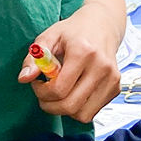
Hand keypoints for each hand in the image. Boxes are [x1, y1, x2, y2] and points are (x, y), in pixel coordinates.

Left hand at [19, 5, 121, 122]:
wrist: (103, 24)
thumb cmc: (73, 31)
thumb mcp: (49, 37)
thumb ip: (34, 58)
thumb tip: (24, 78)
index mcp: (83, 52)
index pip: (59, 89)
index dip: (42, 92)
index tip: (37, 83)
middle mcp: (101, 67)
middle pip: (70, 106)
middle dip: (50, 106)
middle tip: (45, 94)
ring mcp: (112, 79)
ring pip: (82, 115)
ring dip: (65, 110)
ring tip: (60, 93)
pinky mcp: (116, 88)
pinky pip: (92, 112)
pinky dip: (79, 108)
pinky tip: (74, 92)